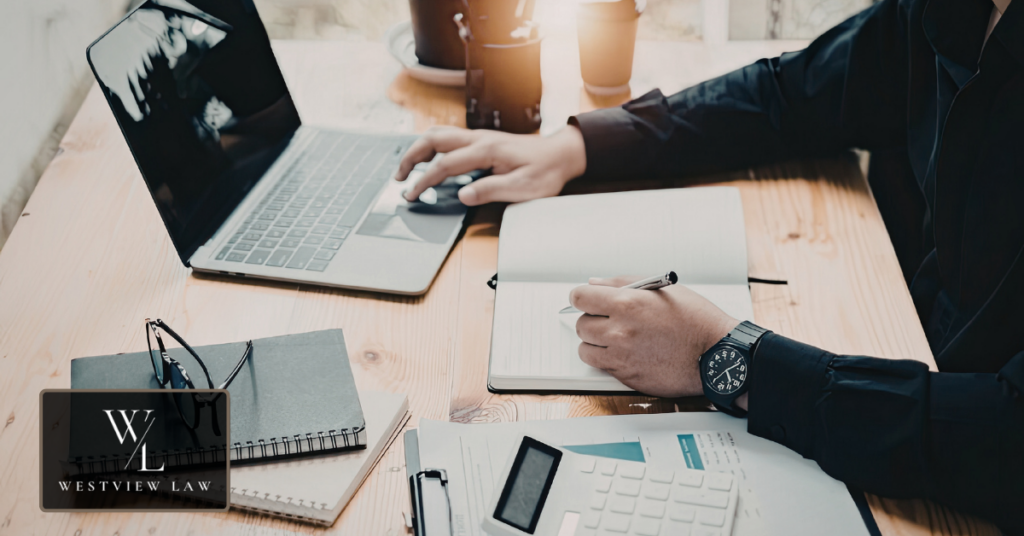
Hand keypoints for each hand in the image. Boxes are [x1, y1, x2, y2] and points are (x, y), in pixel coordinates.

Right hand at [393, 125, 586, 205]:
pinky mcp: (482, 140)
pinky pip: (449, 138)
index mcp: (486, 151)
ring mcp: (479, 137)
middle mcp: (479, 139)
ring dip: (419, 149)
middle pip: (433, 140)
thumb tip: (462, 195)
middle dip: (411, 157)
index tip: (412, 195)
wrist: (561, 154)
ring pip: (439, 135)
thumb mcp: (522, 189)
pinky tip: (430, 159)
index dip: (425, 181)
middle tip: (399, 177)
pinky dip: (432, 146)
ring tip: (408, 168)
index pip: (445, 165)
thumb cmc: (545, 172)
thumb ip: (490, 190)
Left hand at [571, 276, 738, 397]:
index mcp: (627, 304)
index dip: (583, 297)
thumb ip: (622, 283)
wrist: (716, 355)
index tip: (588, 300)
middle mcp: (619, 331)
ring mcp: (621, 356)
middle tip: (609, 320)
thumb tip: (595, 283)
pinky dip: (606, 360)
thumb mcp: (662, 289)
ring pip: (585, 349)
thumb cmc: (696, 320)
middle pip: (580, 324)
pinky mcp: (627, 376)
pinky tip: (625, 353)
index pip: (579, 297)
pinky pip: (601, 367)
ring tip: (616, 338)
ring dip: (595, 343)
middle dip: (591, 320)